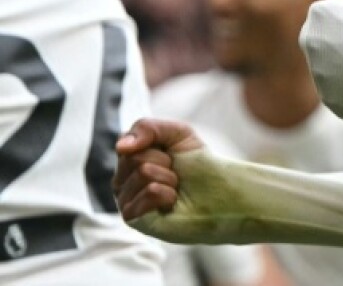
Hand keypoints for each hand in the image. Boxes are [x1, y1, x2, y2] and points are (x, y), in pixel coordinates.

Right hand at [116, 120, 251, 245]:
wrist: (218, 191)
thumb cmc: (196, 164)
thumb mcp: (177, 133)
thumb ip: (146, 128)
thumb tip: (121, 146)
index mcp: (127, 160)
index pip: (126, 141)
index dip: (155, 142)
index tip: (168, 151)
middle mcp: (120, 181)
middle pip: (135, 157)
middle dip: (165, 160)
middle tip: (175, 172)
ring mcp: (124, 201)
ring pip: (143, 172)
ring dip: (169, 178)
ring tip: (174, 188)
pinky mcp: (133, 219)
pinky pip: (151, 192)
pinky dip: (169, 193)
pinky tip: (171, 202)